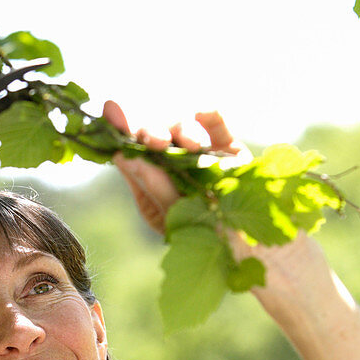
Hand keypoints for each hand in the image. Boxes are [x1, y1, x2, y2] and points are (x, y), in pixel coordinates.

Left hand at [103, 101, 240, 233]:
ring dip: (182, 129)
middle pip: (153, 132)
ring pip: (181, 126)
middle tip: (155, 140)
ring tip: (192, 145)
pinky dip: (209, 115)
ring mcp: (199, 151)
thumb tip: (124, 155)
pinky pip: (215, 124)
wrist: (249, 248)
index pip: (129, 148)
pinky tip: (204, 114)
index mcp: (150, 179)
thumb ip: (152, 186)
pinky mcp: (227, 148)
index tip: (110, 111)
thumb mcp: (174, 218)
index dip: (119, 126)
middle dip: (151, 130)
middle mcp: (170, 161)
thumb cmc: (204, 238)